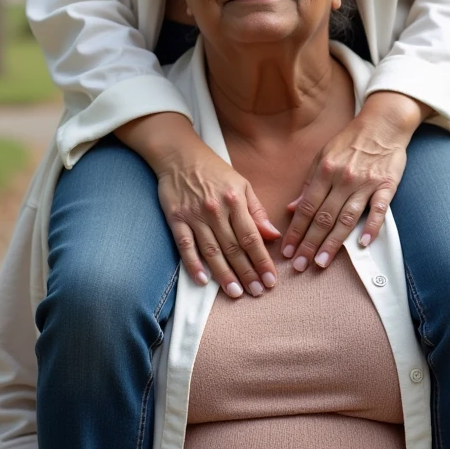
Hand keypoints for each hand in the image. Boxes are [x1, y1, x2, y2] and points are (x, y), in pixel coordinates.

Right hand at [117, 112, 279, 298]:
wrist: (179, 155)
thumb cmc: (214, 170)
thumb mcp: (242, 184)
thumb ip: (257, 211)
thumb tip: (273, 235)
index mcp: (235, 200)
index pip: (252, 237)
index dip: (262, 260)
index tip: (271, 280)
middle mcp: (216, 210)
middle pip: (234, 248)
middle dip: (247, 273)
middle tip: (257, 293)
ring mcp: (194, 215)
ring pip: (212, 251)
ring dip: (225, 275)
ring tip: (236, 293)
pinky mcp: (176, 219)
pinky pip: (185, 246)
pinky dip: (193, 264)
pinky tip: (203, 280)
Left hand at [280, 92, 430, 270]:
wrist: (382, 124)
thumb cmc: (350, 142)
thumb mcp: (323, 156)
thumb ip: (309, 184)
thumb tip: (292, 209)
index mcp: (325, 171)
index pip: (306, 207)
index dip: (295, 231)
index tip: (288, 251)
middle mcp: (343, 178)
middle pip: (323, 217)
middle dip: (309, 243)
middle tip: (300, 266)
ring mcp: (365, 183)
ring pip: (347, 218)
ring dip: (333, 242)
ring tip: (322, 262)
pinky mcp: (386, 185)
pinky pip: (379, 210)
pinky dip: (372, 227)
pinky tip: (363, 244)